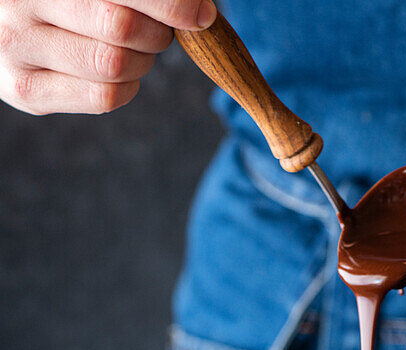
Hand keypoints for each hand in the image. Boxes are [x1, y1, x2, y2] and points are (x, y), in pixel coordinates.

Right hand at [0, 0, 215, 114]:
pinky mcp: (27, 91)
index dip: (169, 4)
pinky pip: (103, 97)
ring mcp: (18, 51)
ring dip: (144, 61)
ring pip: (114, 67)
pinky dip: (128, 87)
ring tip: (138, 49)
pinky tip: (120, 72)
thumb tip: (197, 8)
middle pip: (121, 29)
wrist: (4, 20)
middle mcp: (20, 5)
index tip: (199, 13)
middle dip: (158, 32)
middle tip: (162, 31)